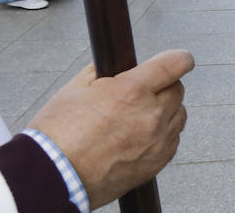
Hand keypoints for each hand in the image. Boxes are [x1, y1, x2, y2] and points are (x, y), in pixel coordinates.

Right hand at [30, 50, 193, 208]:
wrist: (53, 175)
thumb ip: (103, 71)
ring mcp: (156, 142)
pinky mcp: (156, 164)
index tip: (182, 60)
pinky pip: (172, 141)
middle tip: (144, 91)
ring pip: (179, 115)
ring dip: (166, 110)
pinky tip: (141, 136)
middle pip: (178, 90)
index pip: (175, 64)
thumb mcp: (77, 87)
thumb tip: (115, 65)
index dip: (180, 59)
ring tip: (140, 115)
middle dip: (164, 86)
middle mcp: (151, 115)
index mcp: (132, 90)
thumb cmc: (59, 132)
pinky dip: (163, 135)